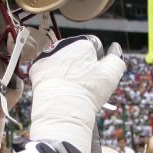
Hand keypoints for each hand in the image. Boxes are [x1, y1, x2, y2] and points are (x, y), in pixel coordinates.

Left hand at [29, 35, 125, 152]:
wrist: (62, 110)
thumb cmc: (88, 92)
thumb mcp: (111, 74)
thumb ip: (116, 57)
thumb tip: (115, 47)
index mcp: (82, 43)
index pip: (94, 45)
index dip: (98, 60)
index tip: (96, 75)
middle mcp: (63, 45)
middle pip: (76, 53)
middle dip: (80, 64)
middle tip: (83, 83)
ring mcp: (47, 57)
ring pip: (61, 61)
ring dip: (66, 70)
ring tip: (71, 87)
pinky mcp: (36, 69)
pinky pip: (47, 71)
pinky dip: (52, 78)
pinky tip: (59, 88)